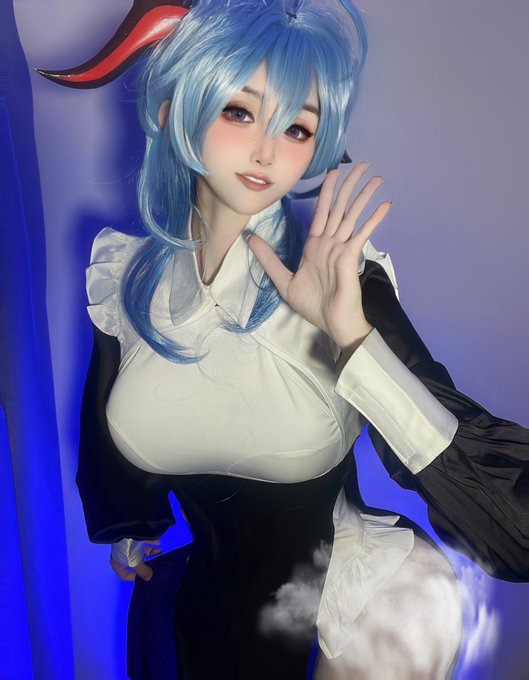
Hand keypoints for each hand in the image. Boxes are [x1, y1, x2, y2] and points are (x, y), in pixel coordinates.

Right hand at [110, 538, 161, 581]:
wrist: (126, 526)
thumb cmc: (127, 549)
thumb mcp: (135, 562)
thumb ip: (142, 571)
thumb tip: (149, 577)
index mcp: (118, 563)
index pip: (124, 574)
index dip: (133, 578)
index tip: (144, 578)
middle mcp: (123, 554)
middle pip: (135, 562)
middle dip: (145, 564)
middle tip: (155, 566)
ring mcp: (128, 544)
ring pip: (141, 551)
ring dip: (150, 552)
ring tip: (159, 552)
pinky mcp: (134, 536)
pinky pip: (144, 541)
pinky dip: (151, 542)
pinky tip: (158, 543)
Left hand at [247, 162, 391, 352]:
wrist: (331, 323)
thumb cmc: (313, 305)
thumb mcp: (284, 281)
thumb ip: (268, 259)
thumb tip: (250, 239)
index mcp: (315, 245)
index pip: (322, 211)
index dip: (327, 191)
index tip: (333, 172)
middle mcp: (330, 242)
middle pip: (340, 206)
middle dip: (349, 184)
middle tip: (361, 163)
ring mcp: (342, 248)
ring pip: (352, 214)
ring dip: (364, 195)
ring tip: (377, 177)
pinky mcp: (351, 256)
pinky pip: (363, 233)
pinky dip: (374, 219)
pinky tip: (385, 205)